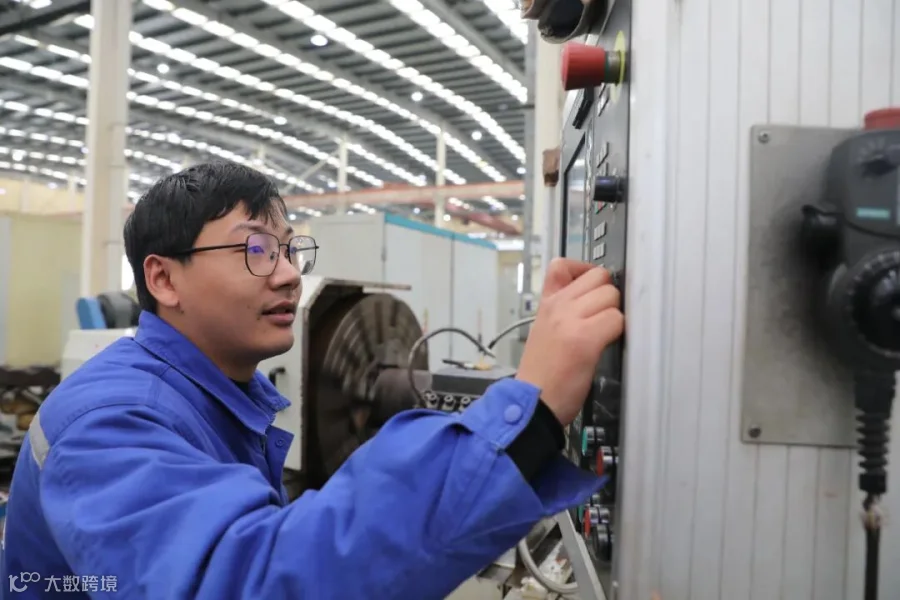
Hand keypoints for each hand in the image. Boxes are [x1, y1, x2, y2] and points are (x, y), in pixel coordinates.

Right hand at [516, 258, 623, 425]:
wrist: (532, 402)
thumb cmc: (542, 374)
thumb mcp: (544, 331)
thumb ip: (563, 311)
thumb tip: (593, 301)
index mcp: (547, 304)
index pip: (563, 265)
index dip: (584, 271)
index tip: (591, 289)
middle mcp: (558, 306)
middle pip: (599, 276)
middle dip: (607, 296)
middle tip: (601, 318)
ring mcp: (570, 320)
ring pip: (611, 296)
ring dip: (614, 316)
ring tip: (601, 335)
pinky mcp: (585, 339)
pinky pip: (616, 320)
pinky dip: (616, 333)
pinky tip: (603, 346)